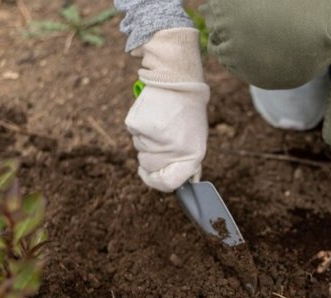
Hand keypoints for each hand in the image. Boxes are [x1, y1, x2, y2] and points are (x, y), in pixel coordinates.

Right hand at [125, 28, 208, 191]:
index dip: (157, 182)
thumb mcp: (197, 139)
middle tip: (163, 137)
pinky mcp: (137, 125)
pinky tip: (152, 115)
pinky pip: (133, 134)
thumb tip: (190, 181)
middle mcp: (172, 150)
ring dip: (147, 140)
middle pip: (149, 167)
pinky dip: (140, 128)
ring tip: (161, 123)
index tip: (152, 177)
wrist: (177, 81)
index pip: (168, 183)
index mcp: (191, 156)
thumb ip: (191, 163)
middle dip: (151, 157)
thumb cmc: (189, 113)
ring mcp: (153, 138)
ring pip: (140, 150)